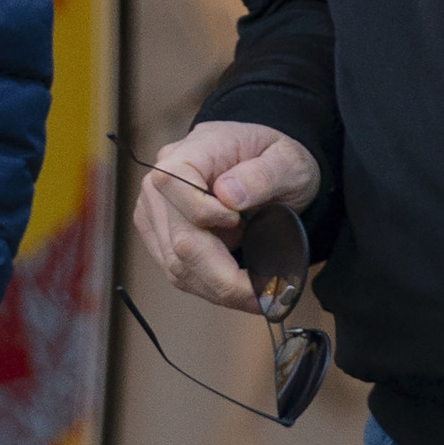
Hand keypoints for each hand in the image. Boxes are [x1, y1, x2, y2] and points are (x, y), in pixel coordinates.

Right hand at [129, 120, 322, 315]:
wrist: (268, 167)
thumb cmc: (276, 160)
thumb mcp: (287, 161)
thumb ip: (261, 175)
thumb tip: (228, 196)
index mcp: (192, 150)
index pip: (173, 182)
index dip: (204, 212)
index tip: (239, 222)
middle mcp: (162, 181)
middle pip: (178, 238)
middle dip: (223, 276)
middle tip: (263, 294)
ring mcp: (156, 210)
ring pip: (176, 264)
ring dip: (218, 286)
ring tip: (256, 292)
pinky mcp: (160, 234)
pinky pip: (177, 270)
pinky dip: (209, 285)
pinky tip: (236, 286)